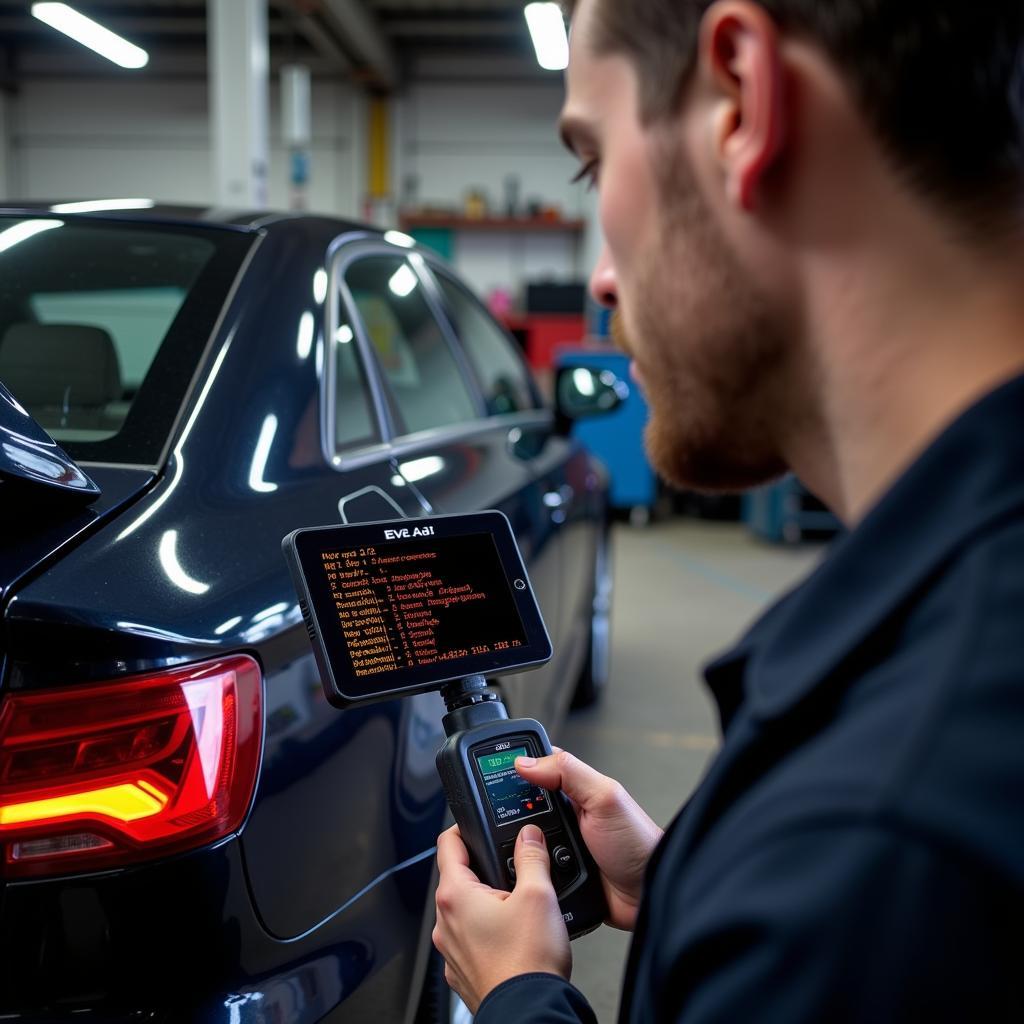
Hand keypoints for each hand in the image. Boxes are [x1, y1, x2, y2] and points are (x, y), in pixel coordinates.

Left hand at [433, 823, 570, 1012]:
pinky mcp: (463, 970)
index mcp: (455, 896)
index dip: (464, 827)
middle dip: (484, 868)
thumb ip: (532, 857)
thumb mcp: (538, 895)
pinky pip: (471, 938)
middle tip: (513, 867)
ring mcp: (451, 949)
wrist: (530, 1013)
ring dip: (486, 901)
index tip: (477, 822)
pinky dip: (488, 931)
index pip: (447, 843)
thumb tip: (528, 836)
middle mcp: (445, 922)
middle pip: (458, 877)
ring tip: (518, 906)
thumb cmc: (528, 962)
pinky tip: (514, 936)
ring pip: (465, 909)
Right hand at [515, 750, 662, 929]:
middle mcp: (565, 815)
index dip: (514, 771)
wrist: (649, 894)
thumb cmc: (637, 843)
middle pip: (520, 808)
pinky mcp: (557, 874)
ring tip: (520, 852)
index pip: (535, 769)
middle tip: (513, 824)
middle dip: (512, 816)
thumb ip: (567, 773)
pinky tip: (526, 875)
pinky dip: (526, 873)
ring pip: (520, 842)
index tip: (492, 776)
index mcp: (574, 790)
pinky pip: (530, 871)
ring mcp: (559, 846)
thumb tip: (525, 761)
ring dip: (519, 849)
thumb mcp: (604, 798)